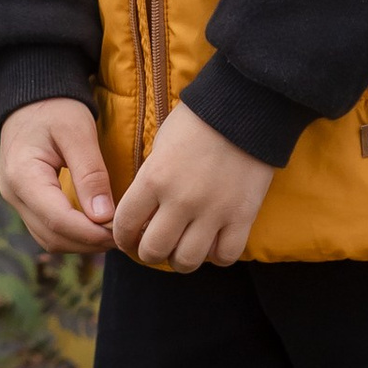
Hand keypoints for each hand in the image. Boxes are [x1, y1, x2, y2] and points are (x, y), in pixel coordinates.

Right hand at [0, 97, 117, 256]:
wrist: (32, 98)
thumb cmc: (56, 108)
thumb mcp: (78, 132)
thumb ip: (90, 173)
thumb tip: (104, 217)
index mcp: (23, 177)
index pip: (58, 219)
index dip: (91, 233)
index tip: (121, 232)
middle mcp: (14, 195)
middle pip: (53, 236)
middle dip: (89, 241)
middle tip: (124, 235)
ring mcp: (18, 201)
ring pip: (50, 238)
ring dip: (82, 243)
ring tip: (114, 233)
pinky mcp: (27, 202)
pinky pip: (48, 229)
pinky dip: (74, 234)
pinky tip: (97, 228)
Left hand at [112, 101, 275, 271]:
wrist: (245, 107)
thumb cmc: (198, 122)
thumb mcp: (160, 146)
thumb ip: (150, 181)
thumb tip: (142, 214)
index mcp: (154, 179)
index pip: (125, 225)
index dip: (122, 238)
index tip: (128, 238)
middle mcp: (181, 200)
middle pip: (154, 250)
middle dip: (149, 253)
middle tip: (155, 245)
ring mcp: (214, 211)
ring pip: (187, 260)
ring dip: (181, 259)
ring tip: (184, 247)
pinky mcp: (243, 215)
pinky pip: (225, 256)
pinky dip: (216, 255)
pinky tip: (213, 243)